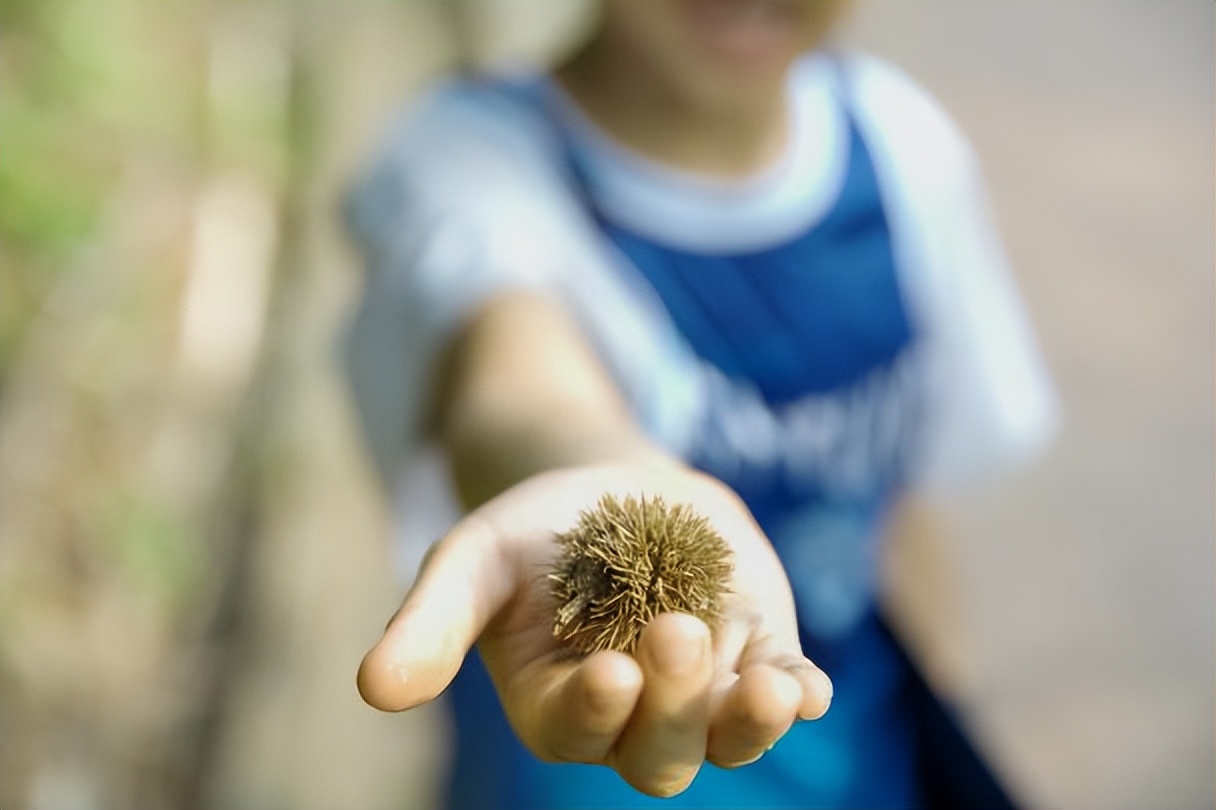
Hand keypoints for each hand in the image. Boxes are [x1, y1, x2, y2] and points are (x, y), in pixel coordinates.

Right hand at [357, 463, 832, 797]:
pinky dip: (797, 694)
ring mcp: (702, 692)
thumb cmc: (532, 534)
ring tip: (773, 690)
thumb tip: (372, 690)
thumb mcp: (473, 560)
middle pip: (657, 754)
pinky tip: (808, 684)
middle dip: (673, 707)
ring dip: (751, 724)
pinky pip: (782, 690)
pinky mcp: (756, 655)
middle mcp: (632, 717)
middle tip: (675, 635)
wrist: (611, 490)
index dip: (594, 712)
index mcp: (556, 705)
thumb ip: (431, 624)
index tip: (611, 672)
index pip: (574, 731)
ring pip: (727, 738)